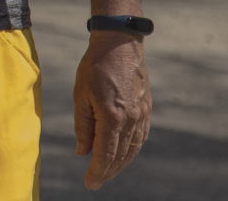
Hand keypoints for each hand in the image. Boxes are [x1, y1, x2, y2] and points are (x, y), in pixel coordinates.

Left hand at [74, 32, 150, 188]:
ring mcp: (142, 114)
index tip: (90, 184)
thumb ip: (83, 126)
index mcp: (113, 117)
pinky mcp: (146, 107)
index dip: (97, 171)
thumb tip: (83, 152)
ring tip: (108, 172)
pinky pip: (140, 136)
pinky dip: (132, 148)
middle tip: (96, 182)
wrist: (119, 44)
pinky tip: (124, 153)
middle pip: (120, 155)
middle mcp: (131, 119)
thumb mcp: (80, 95)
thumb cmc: (94, 67)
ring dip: (121, 163)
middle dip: (108, 171)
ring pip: (133, 148)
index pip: (105, 154)